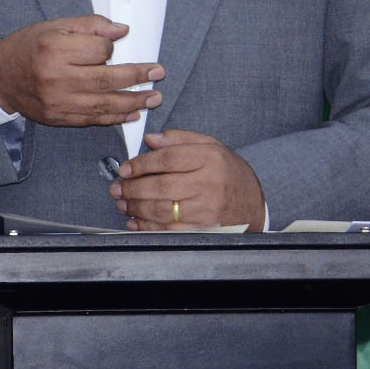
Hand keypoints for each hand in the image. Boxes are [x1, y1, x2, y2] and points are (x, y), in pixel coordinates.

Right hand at [0, 15, 163, 126]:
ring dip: (133, 102)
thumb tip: (122, 31)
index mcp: (55, 49)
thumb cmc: (28, 47)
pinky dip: (115, 118)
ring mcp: (58, 102)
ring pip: (104, 104)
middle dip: (136, 77)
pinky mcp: (59, 118)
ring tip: (153, 98)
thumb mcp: (55, 27)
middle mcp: (57, 78)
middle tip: (157, 73)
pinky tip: (132, 114)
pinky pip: (92, 119)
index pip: (99, 50)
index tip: (114, 46)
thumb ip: (90, 26)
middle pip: (106, 80)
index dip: (111, 48)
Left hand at [111, 129, 264, 231]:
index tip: (125, 169)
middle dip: (133, 188)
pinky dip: (148, 227)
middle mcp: (208, 183)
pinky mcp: (203, 228)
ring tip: (122, 203)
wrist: (253, 202)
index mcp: (209, 158)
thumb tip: (151, 139)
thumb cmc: (229, 172)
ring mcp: (206, 209)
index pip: (167, 159)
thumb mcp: (211, 145)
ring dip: (136, 208)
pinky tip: (136, 221)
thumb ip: (180, 138)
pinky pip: (170, 229)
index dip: (141, 164)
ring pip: (163, 210)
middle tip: (117, 188)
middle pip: (161, 186)